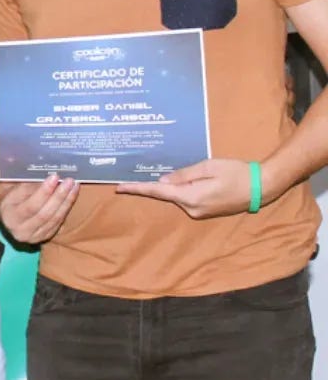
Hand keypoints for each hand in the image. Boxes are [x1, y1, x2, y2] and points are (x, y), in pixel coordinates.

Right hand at [0, 173, 78, 243]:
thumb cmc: (11, 197)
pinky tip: (72, 195)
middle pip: (44, 214)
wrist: (9, 214)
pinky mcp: (44, 237)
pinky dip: (66, 208)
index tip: (55, 177)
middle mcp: (20, 231)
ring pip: (54, 219)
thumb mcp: (14, 190)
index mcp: (9, 217)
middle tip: (69, 181)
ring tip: (74, 186)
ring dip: (66, 201)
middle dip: (59, 196)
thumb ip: (30, 186)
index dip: (44, 192)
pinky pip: (58, 222)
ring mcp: (33, 237)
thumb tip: (49, 177)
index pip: (30, 206)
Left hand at [116, 158, 260, 218]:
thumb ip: (184, 174)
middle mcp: (192, 209)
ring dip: (175, 185)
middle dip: (156, 184)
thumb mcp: (208, 166)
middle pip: (167, 194)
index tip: (119, 187)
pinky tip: (190, 180)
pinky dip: (183, 189)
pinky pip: (187, 198)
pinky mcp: (205, 211)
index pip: (158, 192)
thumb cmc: (236, 172)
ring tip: (186, 172)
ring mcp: (199, 212)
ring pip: (178, 196)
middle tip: (144, 171)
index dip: (138, 188)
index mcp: (191, 197)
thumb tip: (162, 181)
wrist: (261, 187)